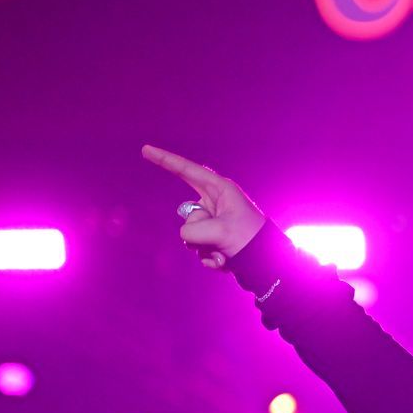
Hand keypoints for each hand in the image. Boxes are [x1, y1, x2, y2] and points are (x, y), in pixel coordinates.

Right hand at [140, 144, 267, 270]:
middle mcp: (215, 202)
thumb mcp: (219, 232)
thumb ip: (192, 230)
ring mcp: (212, 221)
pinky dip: (210, 258)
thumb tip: (188, 236)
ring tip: (226, 249)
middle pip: (187, 213)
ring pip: (189, 234)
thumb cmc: (248, 240)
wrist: (266, 263)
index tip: (146, 149)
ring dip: (205, 247)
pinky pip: (197, 248)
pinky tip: (226, 260)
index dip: (165, 160)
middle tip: (222, 237)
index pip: (187, 171)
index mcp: (220, 190)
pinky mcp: (212, 238)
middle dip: (199, 231)